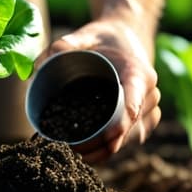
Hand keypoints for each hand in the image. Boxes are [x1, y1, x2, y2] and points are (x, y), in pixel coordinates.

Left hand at [39, 18, 159, 162]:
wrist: (125, 39)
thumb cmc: (103, 38)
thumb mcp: (84, 36)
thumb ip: (64, 44)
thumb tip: (41, 65)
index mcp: (139, 73)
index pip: (134, 104)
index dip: (121, 125)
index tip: (105, 140)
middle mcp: (150, 94)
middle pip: (129, 128)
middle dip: (102, 143)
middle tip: (69, 149)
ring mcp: (149, 110)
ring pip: (129, 139)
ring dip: (104, 151)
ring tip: (73, 154)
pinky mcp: (145, 122)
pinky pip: (130, 142)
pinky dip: (109, 150)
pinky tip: (86, 155)